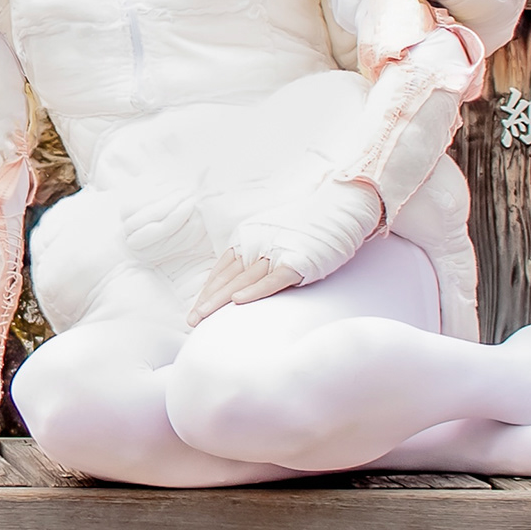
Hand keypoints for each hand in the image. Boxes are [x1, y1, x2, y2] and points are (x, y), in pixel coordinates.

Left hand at [179, 173, 385, 321]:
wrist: (339, 208)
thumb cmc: (307, 226)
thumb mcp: (273, 237)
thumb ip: (256, 256)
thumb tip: (241, 282)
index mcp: (249, 239)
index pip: (222, 269)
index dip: (208, 290)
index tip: (196, 309)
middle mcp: (258, 244)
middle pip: (227, 276)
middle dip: (208, 300)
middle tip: (191, 320)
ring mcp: (277, 253)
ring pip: (243, 279)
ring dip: (221, 299)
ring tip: (203, 317)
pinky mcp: (297, 261)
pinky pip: (272, 279)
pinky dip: (255, 291)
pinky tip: (238, 302)